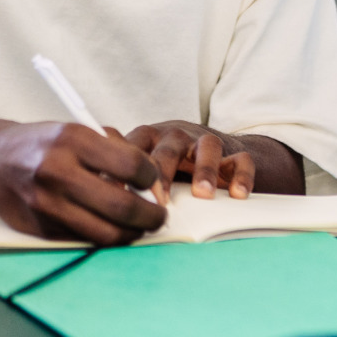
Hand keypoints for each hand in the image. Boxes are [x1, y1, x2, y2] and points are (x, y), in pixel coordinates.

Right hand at [0, 121, 166, 245]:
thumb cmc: (40, 144)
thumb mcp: (75, 131)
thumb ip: (113, 150)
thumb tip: (150, 182)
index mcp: (72, 140)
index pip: (132, 166)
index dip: (152, 178)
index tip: (154, 182)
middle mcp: (58, 172)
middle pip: (123, 206)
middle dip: (151, 216)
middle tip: (159, 216)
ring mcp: (48, 204)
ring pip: (107, 232)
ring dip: (132, 233)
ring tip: (140, 226)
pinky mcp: (42, 228)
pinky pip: (86, 239)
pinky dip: (105, 236)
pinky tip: (111, 227)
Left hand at [125, 121, 254, 202]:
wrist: (221, 155)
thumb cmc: (173, 164)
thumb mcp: (146, 165)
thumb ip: (123, 178)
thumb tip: (95, 200)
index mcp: (150, 138)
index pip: (135, 145)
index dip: (126, 168)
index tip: (119, 194)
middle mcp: (178, 136)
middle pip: (168, 146)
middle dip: (162, 172)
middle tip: (158, 199)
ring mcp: (207, 142)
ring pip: (206, 147)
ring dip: (204, 170)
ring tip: (202, 195)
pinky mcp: (235, 153)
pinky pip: (241, 160)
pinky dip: (241, 176)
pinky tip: (237, 194)